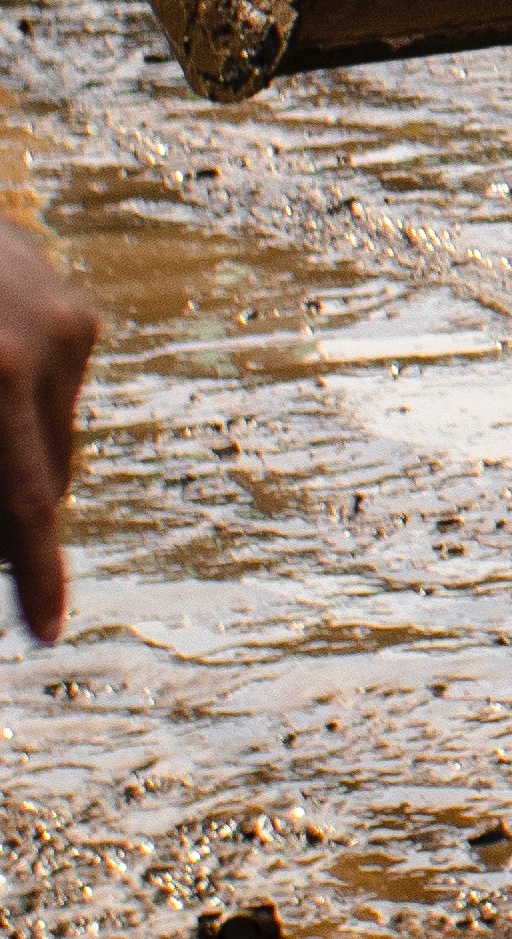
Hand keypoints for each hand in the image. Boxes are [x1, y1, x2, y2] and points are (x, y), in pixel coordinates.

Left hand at [0, 217, 97, 645]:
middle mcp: (47, 346)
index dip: (35, 578)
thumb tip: (2, 533)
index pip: (24, 506)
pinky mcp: (76, 306)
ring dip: (13, 459)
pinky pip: (58, 390)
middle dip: (7, 516)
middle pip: (45, 481)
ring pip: (55, 439)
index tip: (49, 631)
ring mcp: (69, 320)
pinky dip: (20, 408)